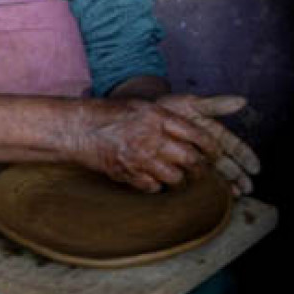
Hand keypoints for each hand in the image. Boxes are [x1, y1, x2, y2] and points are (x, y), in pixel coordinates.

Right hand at [79, 97, 223, 193]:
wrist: (79, 128)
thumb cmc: (109, 114)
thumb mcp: (140, 106)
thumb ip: (166, 117)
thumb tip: (190, 131)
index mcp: (158, 117)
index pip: (196, 134)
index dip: (210, 147)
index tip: (215, 153)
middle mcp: (152, 138)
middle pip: (191, 159)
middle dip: (201, 168)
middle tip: (202, 170)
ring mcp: (141, 158)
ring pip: (176, 178)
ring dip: (180, 180)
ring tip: (179, 177)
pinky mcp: (130, 174)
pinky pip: (155, 187)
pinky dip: (158, 186)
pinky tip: (155, 180)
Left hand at [154, 94, 260, 196]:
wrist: (143, 115)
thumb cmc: (170, 107)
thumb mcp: (192, 103)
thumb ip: (216, 104)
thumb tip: (242, 100)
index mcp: (213, 133)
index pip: (235, 147)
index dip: (246, 157)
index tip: (255, 168)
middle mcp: (207, 147)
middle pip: (228, 164)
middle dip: (239, 176)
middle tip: (247, 189)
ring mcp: (194, 157)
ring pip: (214, 173)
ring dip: (226, 184)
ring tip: (235, 195)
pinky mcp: (179, 166)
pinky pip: (193, 177)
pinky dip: (202, 187)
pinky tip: (207, 196)